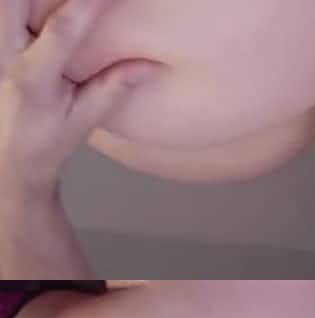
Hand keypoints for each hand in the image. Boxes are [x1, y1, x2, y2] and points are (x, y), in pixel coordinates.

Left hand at [0, 0, 163, 195]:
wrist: (6, 156)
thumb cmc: (46, 141)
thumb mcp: (83, 120)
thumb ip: (114, 89)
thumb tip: (151, 66)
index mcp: (31, 79)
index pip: (63, 30)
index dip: (89, 3)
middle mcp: (2, 56)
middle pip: (13, 2)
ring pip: (2, 5)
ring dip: (28, 0)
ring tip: (59, 2)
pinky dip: (17, 7)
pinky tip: (38, 9)